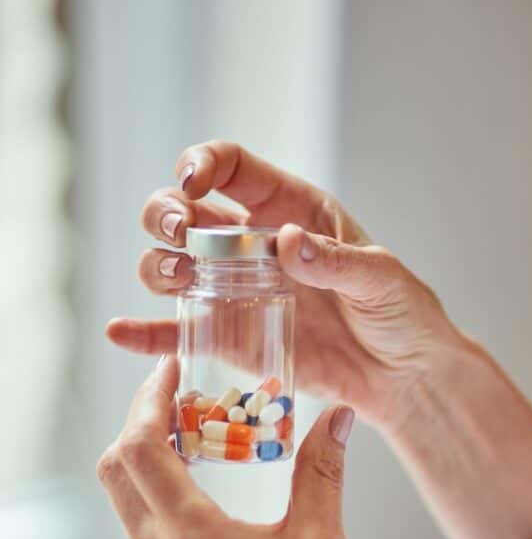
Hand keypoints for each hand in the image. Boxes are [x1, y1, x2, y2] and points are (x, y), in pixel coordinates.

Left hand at [97, 356, 370, 538]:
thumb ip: (322, 470)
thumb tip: (335, 415)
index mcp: (190, 535)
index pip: (141, 447)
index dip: (148, 399)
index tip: (172, 370)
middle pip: (117, 467)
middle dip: (139, 421)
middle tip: (179, 396)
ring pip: (125, 496)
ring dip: (145, 455)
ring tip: (194, 432)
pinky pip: (143, 524)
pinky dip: (158, 489)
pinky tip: (203, 484)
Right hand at [107, 140, 455, 432]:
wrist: (403, 374)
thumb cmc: (401, 313)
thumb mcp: (379, 278)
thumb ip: (334, 261)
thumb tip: (284, 242)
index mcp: (288, 209)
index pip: (231, 168)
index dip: (202, 164)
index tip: (192, 182)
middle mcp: (251, 245)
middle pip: (184, 212)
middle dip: (166, 212)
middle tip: (182, 232)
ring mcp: (236, 291)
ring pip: (171, 264)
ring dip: (156, 264)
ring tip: (176, 279)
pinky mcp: (232, 338)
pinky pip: (179, 332)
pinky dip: (146, 333)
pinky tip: (121, 331)